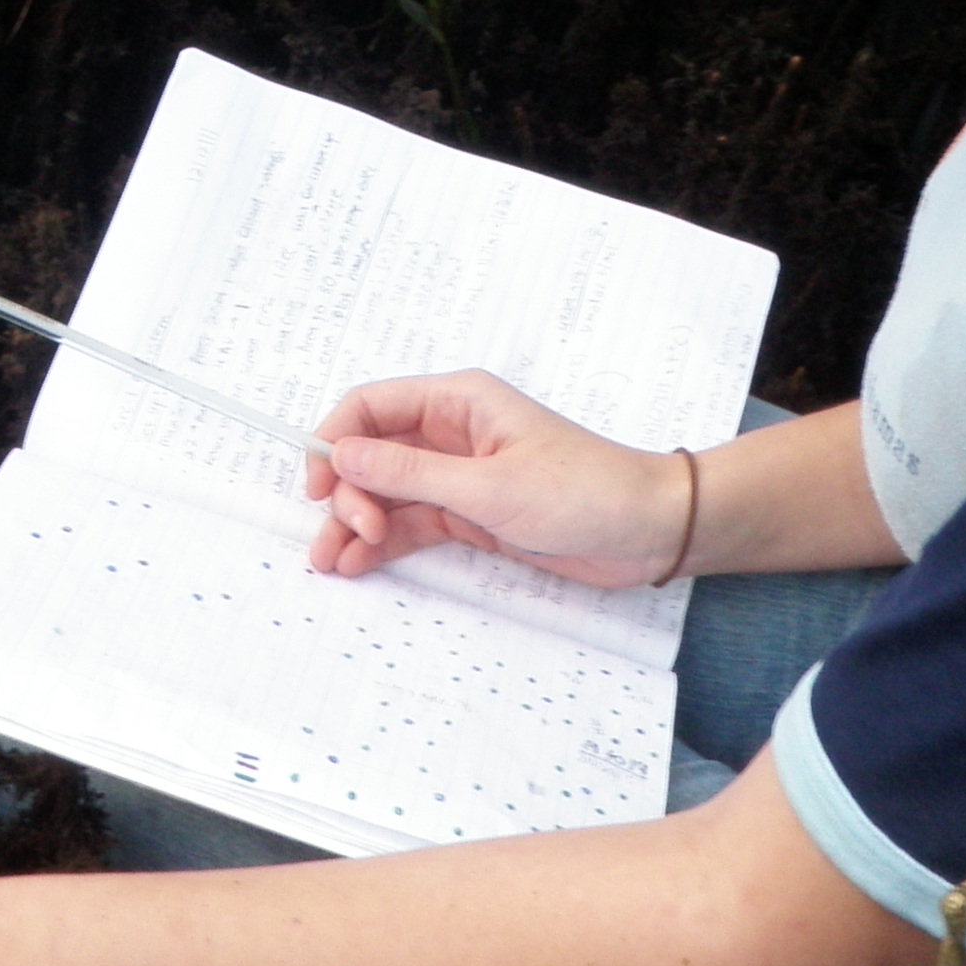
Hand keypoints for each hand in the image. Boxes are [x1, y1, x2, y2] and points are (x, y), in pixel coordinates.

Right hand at [304, 369, 693, 587]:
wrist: (648, 532)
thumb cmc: (584, 492)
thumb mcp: (490, 486)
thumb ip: (411, 472)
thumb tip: (342, 454)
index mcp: (458, 401)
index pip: (371, 407)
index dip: (333, 441)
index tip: (317, 486)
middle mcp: (452, 432)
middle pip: (371, 454)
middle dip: (347, 492)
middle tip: (352, 533)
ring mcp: (459, 475)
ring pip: (386, 493)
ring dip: (355, 523)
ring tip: (332, 562)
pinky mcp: (470, 513)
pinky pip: (412, 522)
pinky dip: (383, 542)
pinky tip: (358, 564)